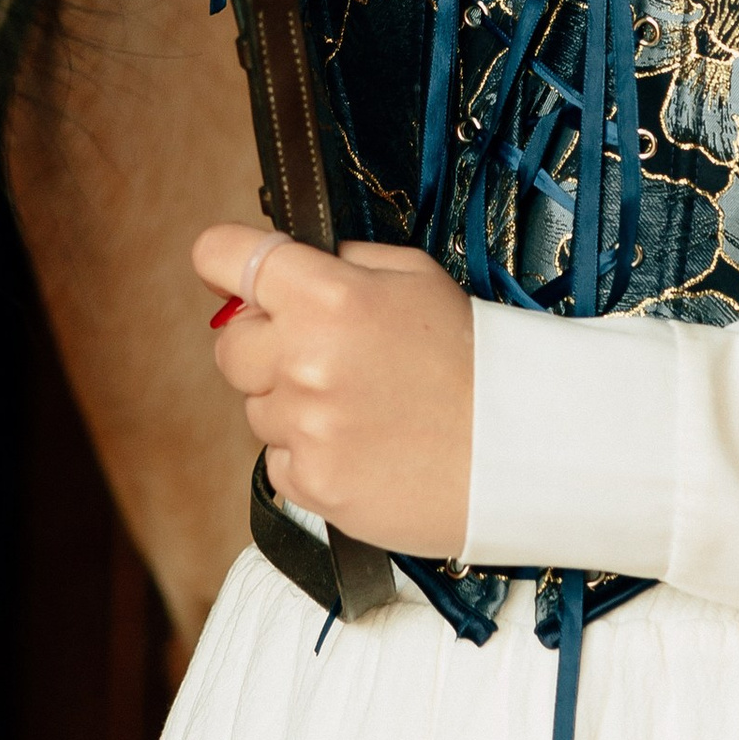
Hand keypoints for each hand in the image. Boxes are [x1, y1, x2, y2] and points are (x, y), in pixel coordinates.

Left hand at [192, 224, 474, 558]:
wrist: (516, 447)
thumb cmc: (469, 358)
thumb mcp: (414, 275)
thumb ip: (341, 261)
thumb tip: (284, 261)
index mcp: (327, 294)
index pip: (222, 256)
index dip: (226, 261)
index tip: (235, 274)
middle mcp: (304, 358)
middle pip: (229, 344)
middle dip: (264, 344)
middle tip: (323, 352)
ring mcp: (304, 426)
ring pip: (256, 406)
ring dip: (292, 403)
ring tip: (361, 405)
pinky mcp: (311, 483)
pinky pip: (278, 460)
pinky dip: (310, 453)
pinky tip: (362, 443)